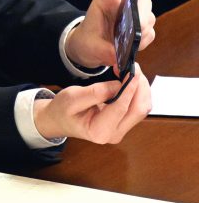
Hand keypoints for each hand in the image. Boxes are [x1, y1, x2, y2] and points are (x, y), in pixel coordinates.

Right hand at [33, 63, 150, 142]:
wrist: (60, 120)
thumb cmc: (63, 109)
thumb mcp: (72, 97)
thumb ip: (96, 92)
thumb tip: (119, 84)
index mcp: (99, 131)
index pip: (120, 108)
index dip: (129, 88)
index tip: (133, 71)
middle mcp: (114, 135)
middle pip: (138, 110)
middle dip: (140, 88)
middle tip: (134, 68)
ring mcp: (121, 130)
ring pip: (141, 109)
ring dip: (141, 90)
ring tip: (132, 73)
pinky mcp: (124, 124)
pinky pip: (137, 109)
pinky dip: (138, 94)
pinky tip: (131, 82)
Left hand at [65, 0, 155, 69]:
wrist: (90, 47)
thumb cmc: (89, 39)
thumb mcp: (89, 46)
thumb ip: (105, 51)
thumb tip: (122, 57)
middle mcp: (124, 3)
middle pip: (142, 1)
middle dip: (140, 17)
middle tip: (131, 32)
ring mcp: (136, 15)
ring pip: (149, 18)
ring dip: (141, 33)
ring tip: (124, 44)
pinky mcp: (143, 28)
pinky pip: (150, 34)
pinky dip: (142, 43)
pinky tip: (129, 47)